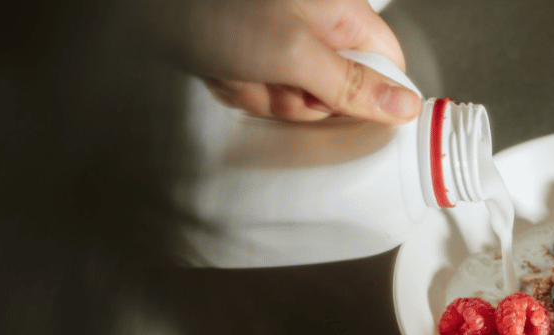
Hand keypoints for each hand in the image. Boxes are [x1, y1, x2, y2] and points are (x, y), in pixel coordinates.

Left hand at [167, 0, 419, 122]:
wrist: (150, 8)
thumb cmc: (219, 7)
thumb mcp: (295, 52)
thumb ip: (353, 85)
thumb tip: (403, 106)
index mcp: (340, 12)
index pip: (387, 66)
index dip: (371, 96)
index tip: (342, 106)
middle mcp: (315, 25)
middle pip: (336, 92)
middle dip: (299, 98)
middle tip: (274, 77)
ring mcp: (281, 42)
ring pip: (295, 98)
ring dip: (262, 94)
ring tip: (238, 67)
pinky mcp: (252, 55)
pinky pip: (261, 93)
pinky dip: (238, 88)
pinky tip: (221, 68)